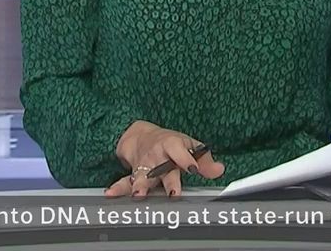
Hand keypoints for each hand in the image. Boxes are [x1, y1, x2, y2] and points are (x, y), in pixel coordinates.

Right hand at [106, 121, 223, 198]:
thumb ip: (204, 161)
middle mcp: (157, 155)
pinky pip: (124, 181)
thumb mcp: (189, 146)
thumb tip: (219, 170)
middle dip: (168, 181)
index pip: (180, 150)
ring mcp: (144, 165)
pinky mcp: (133, 173)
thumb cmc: (170, 144)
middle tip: (174, 194)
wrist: (140, 135)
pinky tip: (111, 193)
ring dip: (140, 186)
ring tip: (139, 195)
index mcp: (172, 145)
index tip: (192, 168)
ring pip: (142, 176)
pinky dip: (117, 188)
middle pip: (163, 168)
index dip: (186, 159)